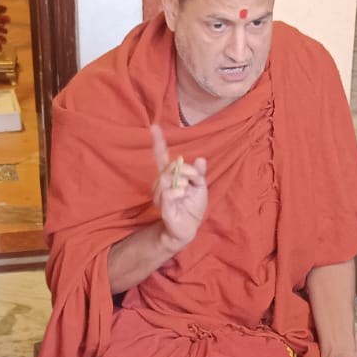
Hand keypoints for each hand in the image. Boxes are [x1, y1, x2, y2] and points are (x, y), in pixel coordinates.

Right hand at [150, 124, 207, 250]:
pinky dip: (178, 192)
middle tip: (194, 180)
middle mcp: (163, 182)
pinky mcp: (161, 204)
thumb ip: (199, 174)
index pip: (162, 157)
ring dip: (182, 183)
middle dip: (186, 170)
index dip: (158, 142)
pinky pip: (167, 192)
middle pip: (170, 165)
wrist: (188, 228)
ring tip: (186, 192)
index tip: (155, 128)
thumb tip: (201, 159)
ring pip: (166, 178)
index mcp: (171, 176)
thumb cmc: (192, 208)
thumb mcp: (201, 187)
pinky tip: (182, 196)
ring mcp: (160, 193)